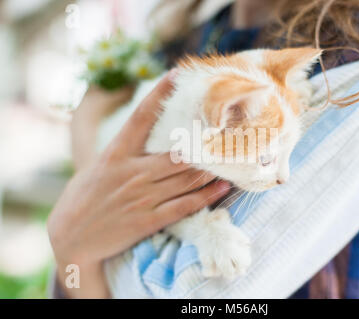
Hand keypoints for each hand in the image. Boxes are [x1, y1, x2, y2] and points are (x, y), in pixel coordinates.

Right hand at [48, 71, 230, 297]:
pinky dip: (206, 196)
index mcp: (115, 155)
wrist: (71, 238)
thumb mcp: (97, 167)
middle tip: (225, 132)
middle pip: (178, 154)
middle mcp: (132, 173)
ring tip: (232, 159)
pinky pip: (184, 205)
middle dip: (203, 144)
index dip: (159, 93)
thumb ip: (123, 153)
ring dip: (211, 169)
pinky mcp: (148, 220)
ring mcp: (142, 197)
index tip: (176, 74)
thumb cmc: (83, 199)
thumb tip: (142, 136)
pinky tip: (222, 187)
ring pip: (186, 178)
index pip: (140, 117)